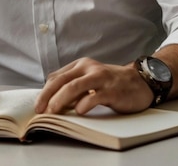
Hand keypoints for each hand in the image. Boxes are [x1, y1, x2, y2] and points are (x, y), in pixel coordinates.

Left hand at [34, 57, 152, 114]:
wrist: (139, 82)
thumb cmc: (110, 83)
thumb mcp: (89, 80)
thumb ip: (73, 86)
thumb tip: (51, 99)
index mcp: (81, 65)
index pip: (56, 77)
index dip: (45, 91)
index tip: (38, 105)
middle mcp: (89, 68)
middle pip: (62, 80)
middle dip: (48, 95)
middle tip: (40, 110)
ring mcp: (101, 78)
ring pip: (75, 86)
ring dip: (61, 99)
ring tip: (53, 110)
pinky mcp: (112, 90)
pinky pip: (95, 96)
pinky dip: (85, 103)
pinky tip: (80, 111)